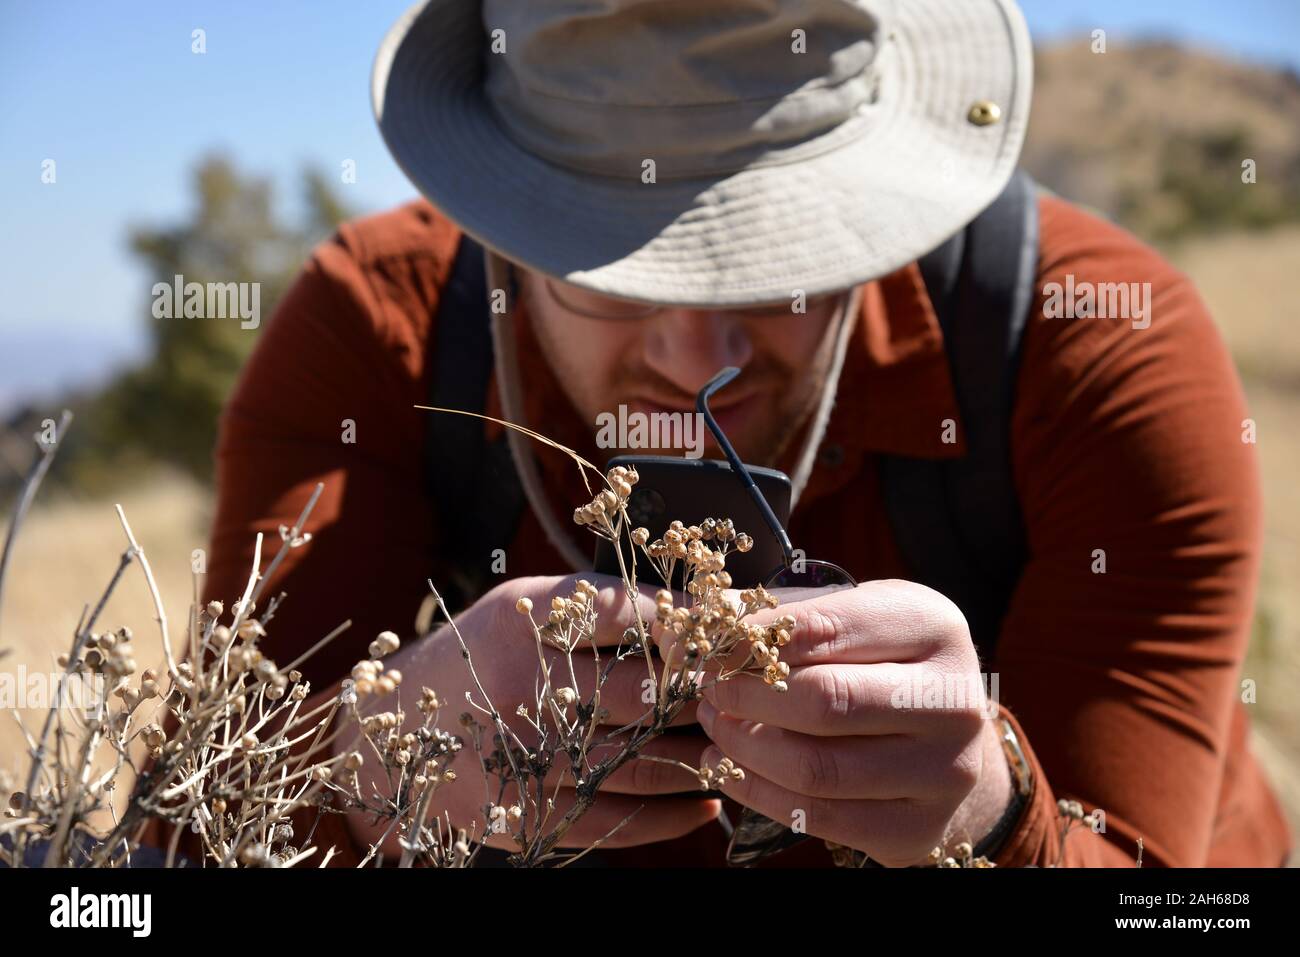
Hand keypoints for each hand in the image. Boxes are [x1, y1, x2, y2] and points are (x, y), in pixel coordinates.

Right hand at [338, 574, 719, 854]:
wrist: (388, 731)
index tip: (731, 631)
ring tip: (739, 748)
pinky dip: (671, 816)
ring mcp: (521, 755)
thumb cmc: (477, 653)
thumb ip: (598, 603)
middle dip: (706, 693)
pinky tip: (704, 801)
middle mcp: (521, 685)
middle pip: (645, 692)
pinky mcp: (522, 811)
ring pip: (641, 762)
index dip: (689, 622)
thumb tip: (700, 609)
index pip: (627, 612)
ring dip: (703, 758)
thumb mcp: (522, 605)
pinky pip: (614, 820)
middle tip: (749, 694)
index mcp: (522, 621)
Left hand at [695, 579, 1012, 865]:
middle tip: (705, 688)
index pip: (823, 628)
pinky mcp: (918, 829)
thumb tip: (678, 626)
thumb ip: (770, 617)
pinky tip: (729, 767)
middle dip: (745, 694)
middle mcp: (954, 701)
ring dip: (743, 747)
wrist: (943, 735)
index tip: (701, 643)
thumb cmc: (878, 659)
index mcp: (934, 627)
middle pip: (824, 701)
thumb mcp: (844, 616)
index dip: (749, 638)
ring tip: (713, 724)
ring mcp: (944, 772)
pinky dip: (757, 793)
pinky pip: (818, 817)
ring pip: (816, 768)